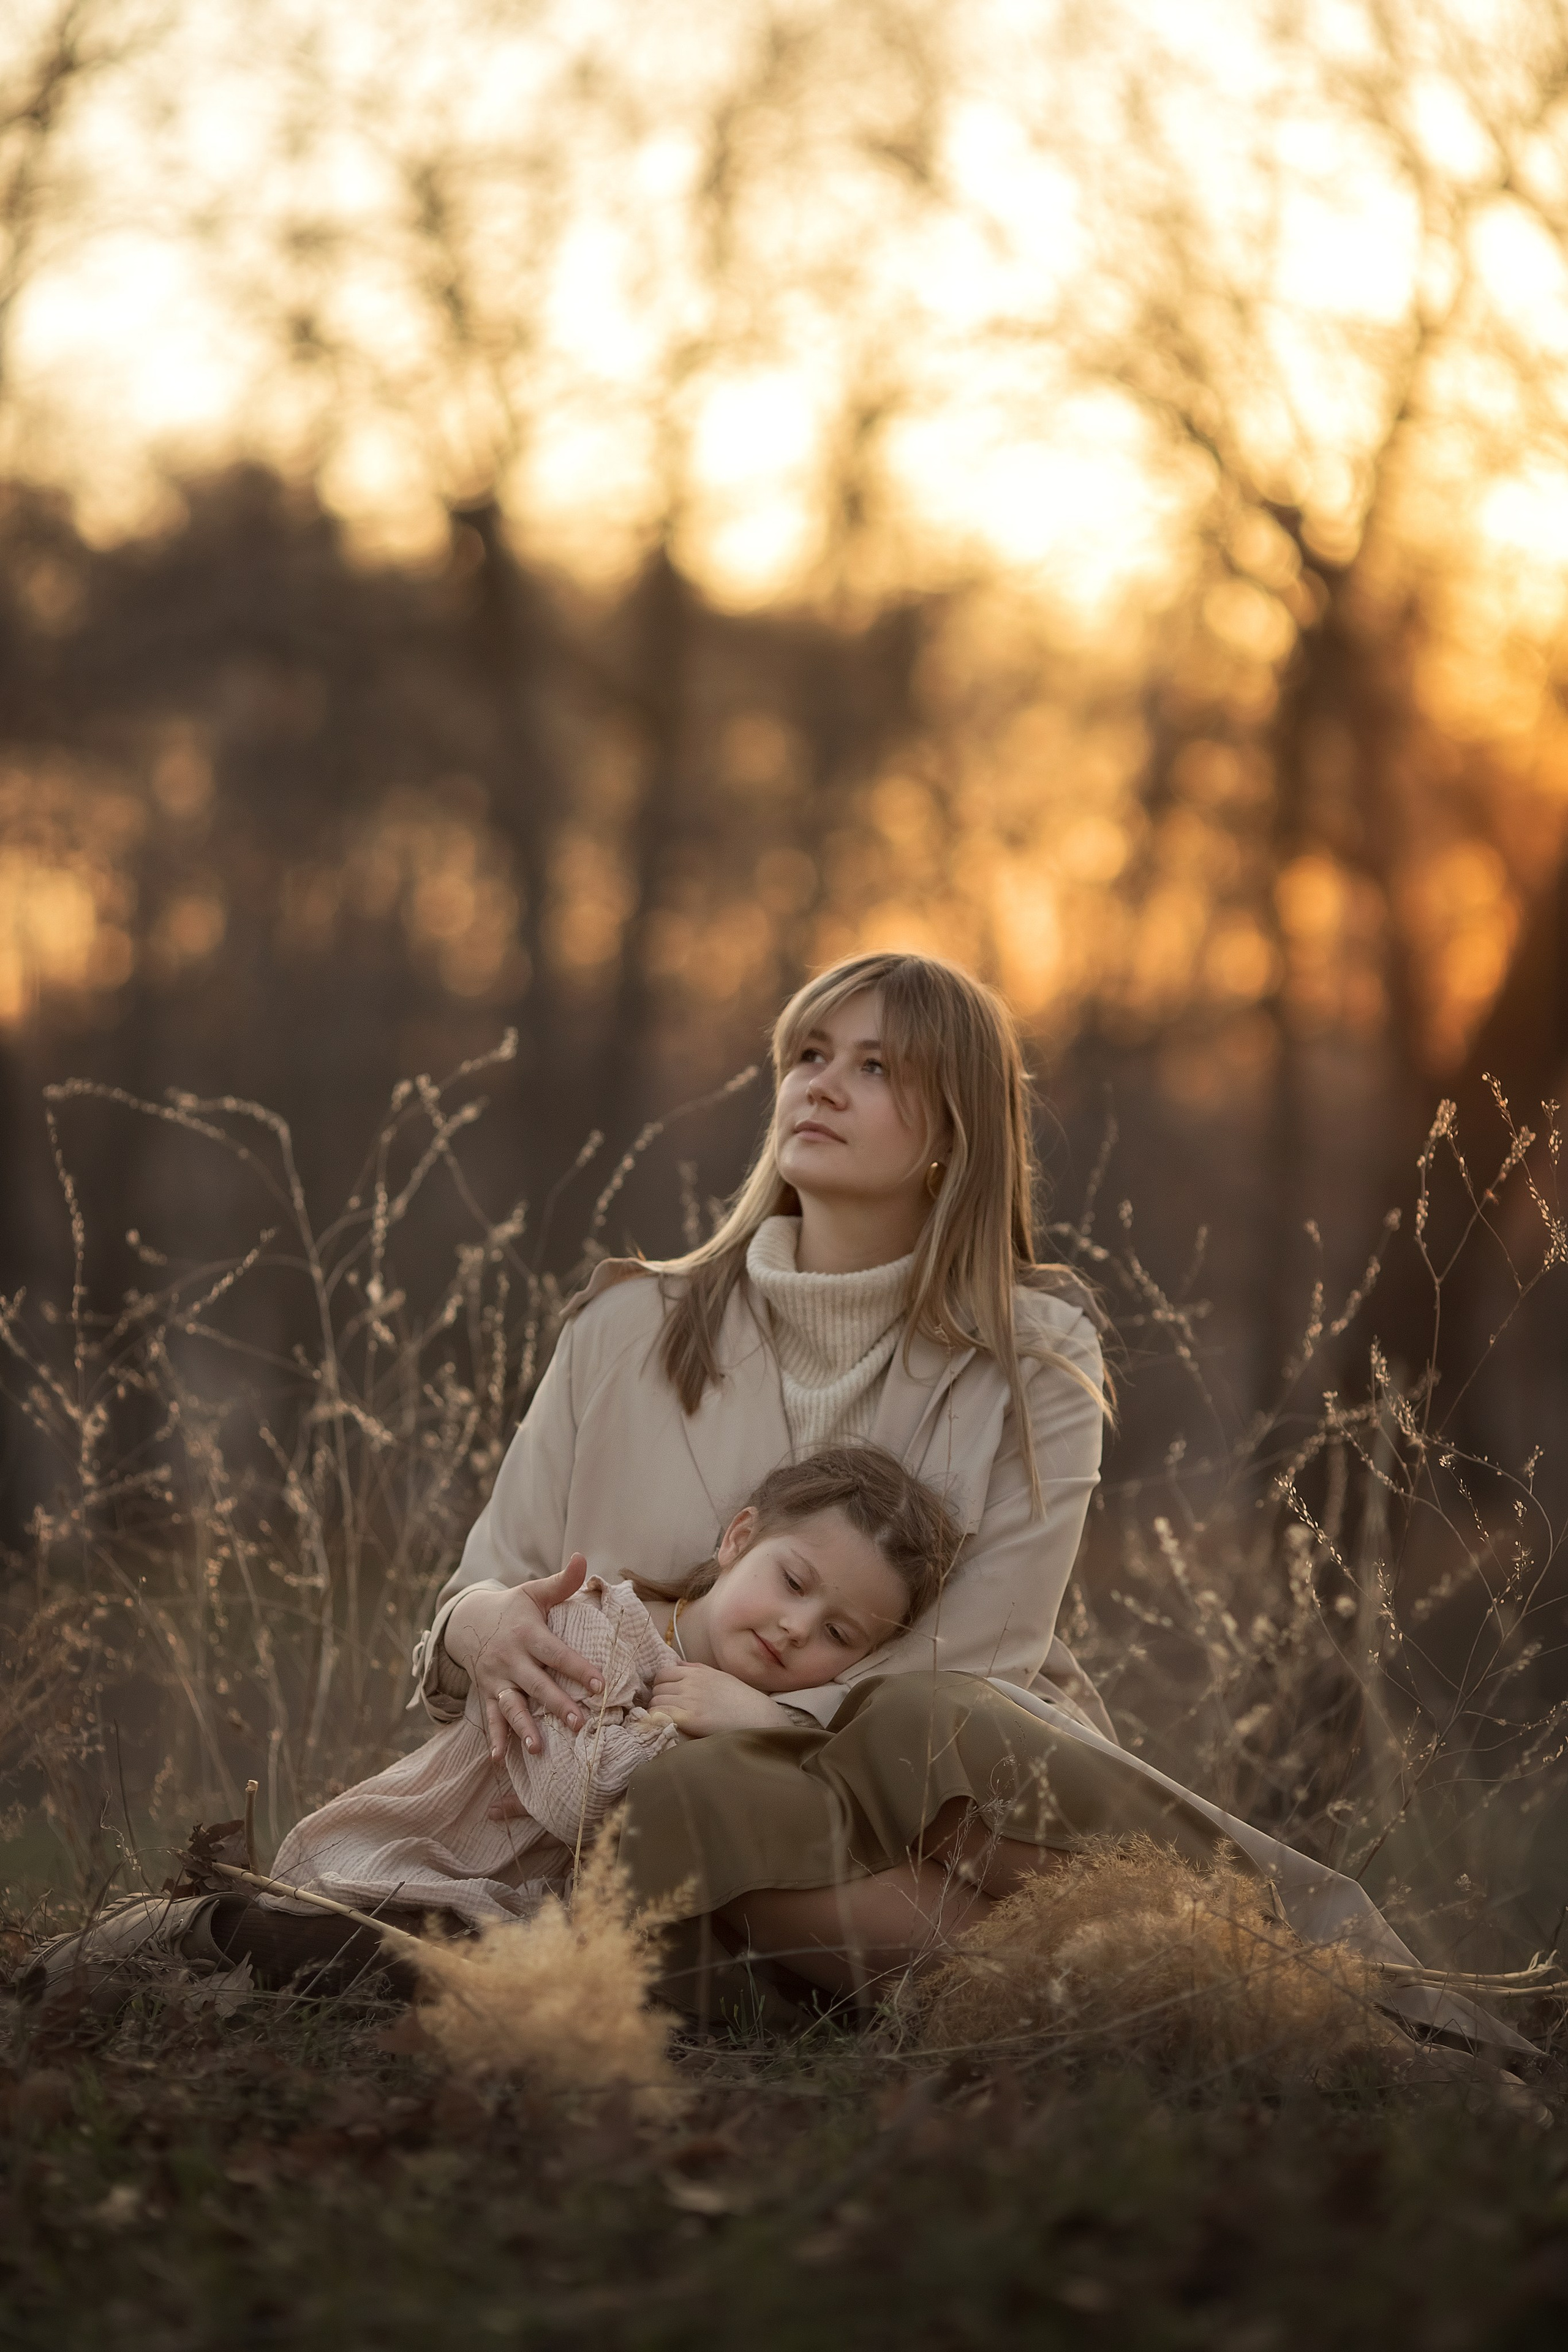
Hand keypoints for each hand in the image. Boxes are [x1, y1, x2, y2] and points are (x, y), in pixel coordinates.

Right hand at [443, 1556, 602, 1760]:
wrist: (468, 1621)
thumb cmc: (512, 1608)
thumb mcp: (534, 1591)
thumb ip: (563, 1581)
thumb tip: (583, 1557)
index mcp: (527, 1634)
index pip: (556, 1653)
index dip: (578, 1668)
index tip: (601, 1684)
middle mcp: (511, 1659)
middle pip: (536, 1684)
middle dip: (556, 1704)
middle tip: (578, 1724)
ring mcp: (497, 1679)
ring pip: (511, 1705)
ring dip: (523, 1727)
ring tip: (537, 1748)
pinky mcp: (487, 1693)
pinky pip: (490, 1718)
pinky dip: (494, 1739)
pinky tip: (499, 1759)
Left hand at [650, 1656, 792, 1737]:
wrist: (757, 1716)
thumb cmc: (740, 1698)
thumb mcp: (719, 1675)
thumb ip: (696, 1668)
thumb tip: (676, 1663)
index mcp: (696, 1672)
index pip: (662, 1674)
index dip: (660, 1685)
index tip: (666, 1695)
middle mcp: (690, 1683)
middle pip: (657, 1689)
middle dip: (659, 1699)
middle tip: (666, 1710)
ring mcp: (689, 1701)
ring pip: (656, 1703)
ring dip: (657, 1711)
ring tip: (667, 1720)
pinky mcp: (690, 1719)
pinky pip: (660, 1715)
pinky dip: (658, 1720)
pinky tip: (666, 1726)